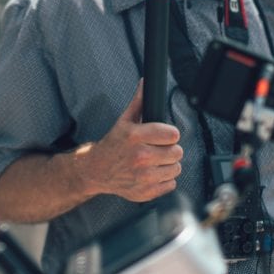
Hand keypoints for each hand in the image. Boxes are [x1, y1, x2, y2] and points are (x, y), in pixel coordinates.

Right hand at [77, 80, 181, 202]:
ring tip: (154, 161)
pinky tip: (151, 173)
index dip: (169, 134)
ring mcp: (143, 177)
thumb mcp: (124, 121)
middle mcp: (140, 156)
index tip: (162, 136)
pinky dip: (163, 180)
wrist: (97, 170)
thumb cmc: (113, 144)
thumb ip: (138, 102)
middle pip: (177, 152)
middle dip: (169, 149)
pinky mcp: (146, 192)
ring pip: (176, 169)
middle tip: (157, 149)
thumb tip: (145, 82)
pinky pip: (171, 184)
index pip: (173, 134)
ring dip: (168, 165)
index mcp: (136, 136)